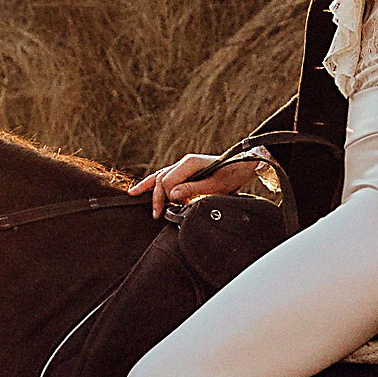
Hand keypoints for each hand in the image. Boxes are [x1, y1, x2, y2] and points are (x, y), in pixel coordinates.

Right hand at [137, 150, 270, 218]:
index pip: (167, 181)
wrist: (243, 166)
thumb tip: (172, 196)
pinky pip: (166, 176)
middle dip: (156, 197)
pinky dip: (155, 182)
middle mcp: (184, 162)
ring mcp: (184, 165)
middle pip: (161, 179)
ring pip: (160, 175)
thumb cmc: (231, 175)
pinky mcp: (187, 170)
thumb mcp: (215, 186)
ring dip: (150, 187)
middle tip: (156, 214)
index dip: (168, 197)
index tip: (176, 208)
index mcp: (189, 163)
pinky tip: (145, 187)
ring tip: (134, 193)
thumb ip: (192, 190)